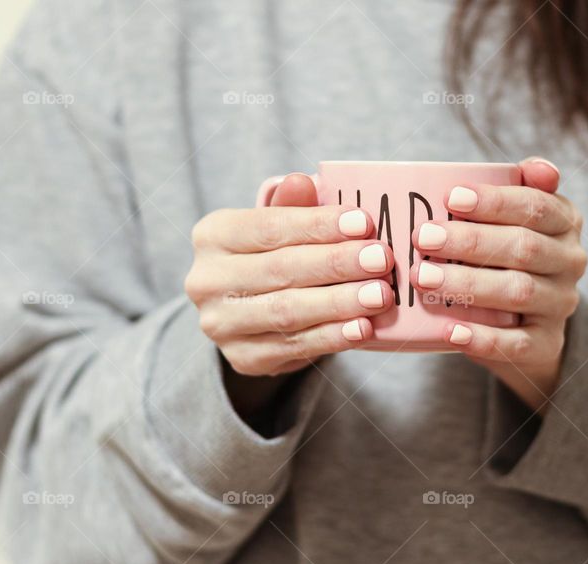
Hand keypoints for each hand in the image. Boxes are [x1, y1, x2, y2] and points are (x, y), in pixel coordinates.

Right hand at [186, 174, 394, 381]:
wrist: (253, 315)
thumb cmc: (274, 256)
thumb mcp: (279, 225)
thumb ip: (293, 206)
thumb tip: (303, 181)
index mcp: (213, 235)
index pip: (269, 227)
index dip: (318, 225)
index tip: (364, 222)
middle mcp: (206, 281)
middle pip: (281, 269)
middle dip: (337, 264)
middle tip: (381, 259)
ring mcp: (221, 324)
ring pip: (287, 311)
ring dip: (340, 303)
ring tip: (379, 294)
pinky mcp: (243, 358)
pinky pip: (294, 347)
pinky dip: (332, 338)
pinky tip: (362, 328)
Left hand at [410, 158, 586, 412]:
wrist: (529, 324)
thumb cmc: (508, 256)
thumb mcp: (517, 219)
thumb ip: (518, 190)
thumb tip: (537, 167)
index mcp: (565, 222)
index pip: (536, 207)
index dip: (495, 201)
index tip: (451, 197)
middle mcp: (570, 262)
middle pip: (524, 248)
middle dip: (471, 241)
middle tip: (423, 238)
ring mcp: (560, 305)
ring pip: (518, 292)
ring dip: (468, 285)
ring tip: (424, 279)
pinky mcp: (545, 344)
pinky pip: (516, 343)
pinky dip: (483, 338)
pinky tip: (451, 330)